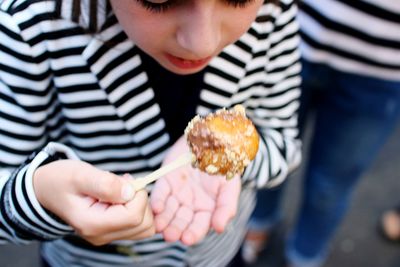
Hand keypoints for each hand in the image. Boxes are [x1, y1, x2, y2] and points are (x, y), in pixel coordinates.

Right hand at [33, 160, 154, 244]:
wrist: (46, 189)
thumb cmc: (61, 179)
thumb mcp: (80, 174)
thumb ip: (105, 184)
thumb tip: (131, 192)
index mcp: (92, 224)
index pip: (135, 215)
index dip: (138, 194)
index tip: (125, 178)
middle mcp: (100, 236)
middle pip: (144, 223)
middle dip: (141, 199)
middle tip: (123, 182)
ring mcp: (106, 236)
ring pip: (145, 227)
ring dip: (141, 204)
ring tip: (121, 189)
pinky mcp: (111, 232)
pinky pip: (138, 225)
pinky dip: (138, 209)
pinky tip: (123, 196)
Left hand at [150, 137, 240, 245]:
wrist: (212, 143)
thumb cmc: (224, 167)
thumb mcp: (230, 186)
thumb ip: (226, 208)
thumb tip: (219, 229)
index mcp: (206, 211)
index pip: (199, 226)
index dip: (193, 233)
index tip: (187, 239)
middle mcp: (190, 206)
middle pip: (181, 221)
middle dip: (175, 229)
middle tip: (170, 236)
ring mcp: (177, 194)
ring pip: (168, 211)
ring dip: (164, 220)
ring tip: (160, 226)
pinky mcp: (166, 182)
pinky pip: (160, 193)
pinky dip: (158, 201)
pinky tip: (156, 208)